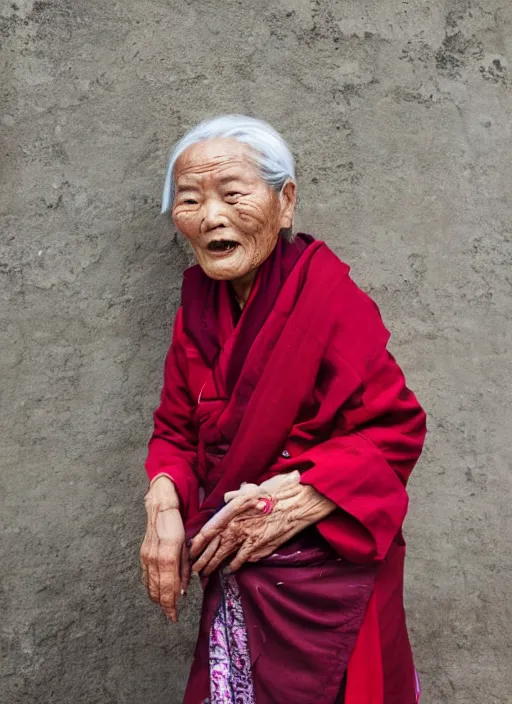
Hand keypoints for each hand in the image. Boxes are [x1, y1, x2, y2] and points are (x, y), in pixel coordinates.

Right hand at [140, 476, 189, 621]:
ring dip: (157, 598)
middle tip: (171, 616)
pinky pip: (145, 576)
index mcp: (168, 556)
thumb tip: (183, 590)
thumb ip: (184, 569)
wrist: (160, 506)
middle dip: (164, 605)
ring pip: (149, 585)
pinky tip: (155, 592)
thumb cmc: (178, 524)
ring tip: (164, 607)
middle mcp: (155, 558)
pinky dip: (151, 587)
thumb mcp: (187, 546)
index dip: (171, 605)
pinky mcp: (143, 554)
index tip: (174, 617)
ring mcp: (146, 556)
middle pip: (157, 590)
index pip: (169, 588)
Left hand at [189, 472, 335, 575]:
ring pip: (223, 554)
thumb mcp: (253, 489)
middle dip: (201, 558)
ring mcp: (245, 536)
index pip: (208, 529)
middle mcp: (235, 524)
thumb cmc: (275, 493)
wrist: (294, 503)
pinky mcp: (257, 546)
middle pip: (212, 545)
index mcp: (231, 511)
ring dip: (212, 565)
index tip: (189, 550)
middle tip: (192, 569)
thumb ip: (237, 495)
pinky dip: (234, 565)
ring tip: (204, 573)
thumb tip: (227, 496)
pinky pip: (241, 559)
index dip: (197, 542)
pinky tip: (229, 570)